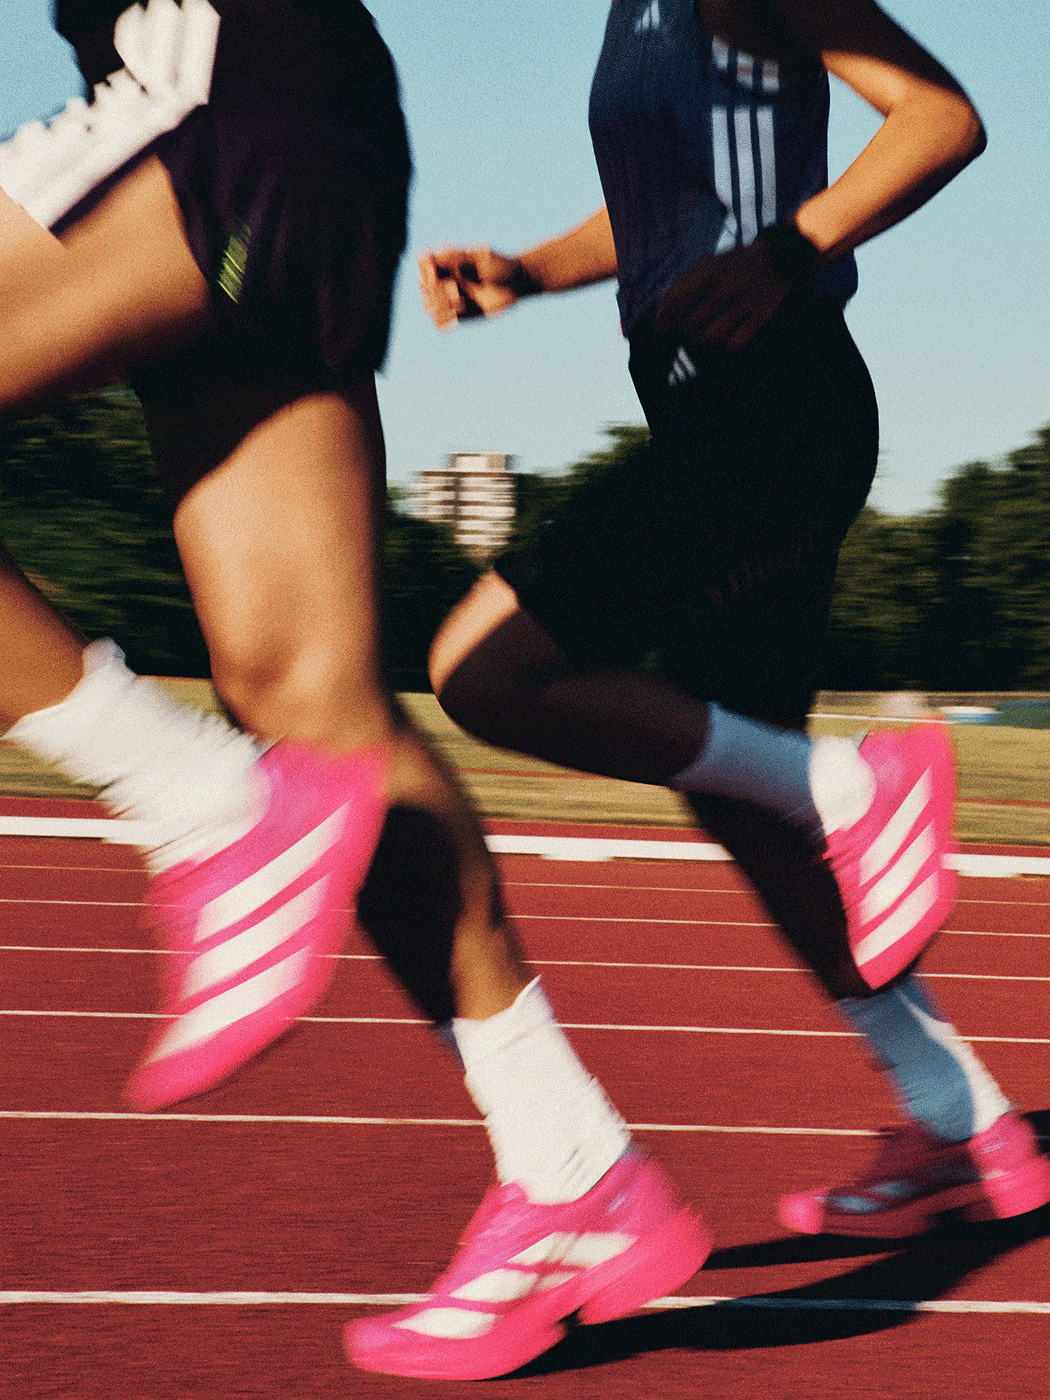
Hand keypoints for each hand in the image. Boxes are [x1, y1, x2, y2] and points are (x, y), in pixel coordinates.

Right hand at [418, 246, 534, 329]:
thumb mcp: (483, 257)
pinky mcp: (459, 315)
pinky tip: (455, 322)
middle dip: (436, 291)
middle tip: (458, 292)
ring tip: (461, 305)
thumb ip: (462, 258)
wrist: (517, 284)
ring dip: (440, 308)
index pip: (423, 261)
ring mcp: (451, 298)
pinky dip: (442, 323)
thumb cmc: (502, 266)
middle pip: (424, 286)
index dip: (425, 269)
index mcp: (448, 261)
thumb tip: (441, 258)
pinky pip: (440, 323)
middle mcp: (446, 278)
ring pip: (429, 305)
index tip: (437, 274)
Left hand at [653, 239, 792, 351]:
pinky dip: (728, 343)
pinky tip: (730, 332)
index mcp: (709, 272)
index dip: (664, 320)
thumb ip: (681, 284)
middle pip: (690, 325)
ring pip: (710, 337)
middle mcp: (727, 287)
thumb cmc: (735, 265)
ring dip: (706, 338)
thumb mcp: (707, 265)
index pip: (676, 302)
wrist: (780, 258)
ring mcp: (745, 303)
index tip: (661, 329)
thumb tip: (659, 310)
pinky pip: (734, 344)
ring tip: (709, 329)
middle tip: (691, 326)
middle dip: (686, 329)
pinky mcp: (761, 317)